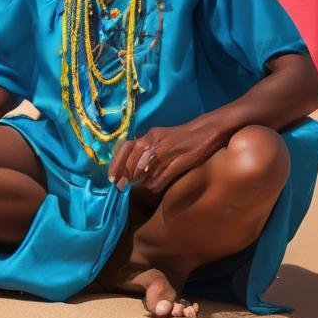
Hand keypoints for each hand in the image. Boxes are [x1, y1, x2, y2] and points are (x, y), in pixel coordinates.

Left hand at [107, 115, 227, 192]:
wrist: (206, 131)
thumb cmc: (180, 138)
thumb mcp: (159, 140)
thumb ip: (145, 153)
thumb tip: (131, 172)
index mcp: (149, 136)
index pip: (126, 149)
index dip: (116, 165)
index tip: (112, 179)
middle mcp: (154, 142)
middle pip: (132, 161)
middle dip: (125, 176)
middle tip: (122, 186)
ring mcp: (166, 151)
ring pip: (146, 171)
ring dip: (141, 181)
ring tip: (141, 185)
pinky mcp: (178, 161)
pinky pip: (162, 177)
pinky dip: (155, 184)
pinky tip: (154, 187)